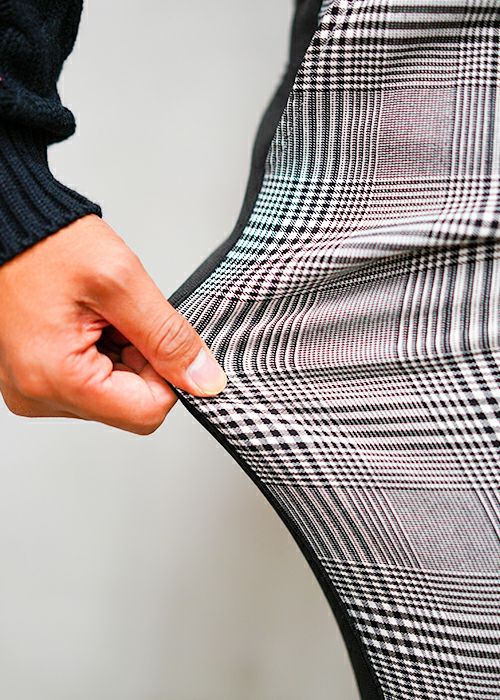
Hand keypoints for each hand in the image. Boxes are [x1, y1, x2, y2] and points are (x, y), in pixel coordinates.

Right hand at [0, 215, 226, 433]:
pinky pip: (92, 383)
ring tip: (95, 315)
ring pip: (114, 394)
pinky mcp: (37, 380)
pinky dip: (102, 353)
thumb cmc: (49, 245)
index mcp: (55, 379)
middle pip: (129, 405)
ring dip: (120, 354)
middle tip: (117, 317)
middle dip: (138, 360)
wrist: (10, 228)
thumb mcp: (122, 282)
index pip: (147, 413)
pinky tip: (86, 323)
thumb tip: (204, 381)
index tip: (152, 335)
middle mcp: (38, 395)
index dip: (165, 374)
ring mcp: (35, 390)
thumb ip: (169, 337)